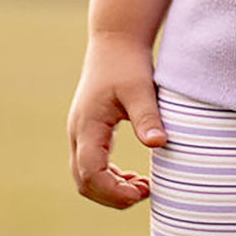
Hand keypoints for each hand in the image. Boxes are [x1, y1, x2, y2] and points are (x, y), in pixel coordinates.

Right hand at [67, 32, 168, 209]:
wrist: (115, 40)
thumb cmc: (128, 62)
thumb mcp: (140, 88)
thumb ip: (147, 116)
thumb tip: (158, 143)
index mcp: (87, 126)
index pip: (91, 174)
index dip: (114, 191)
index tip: (144, 191)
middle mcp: (78, 132)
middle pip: (84, 181)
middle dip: (112, 195)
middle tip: (146, 192)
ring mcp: (80, 132)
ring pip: (85, 176)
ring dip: (111, 188)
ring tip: (143, 187)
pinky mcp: (88, 130)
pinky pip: (91, 165)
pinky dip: (109, 177)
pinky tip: (132, 177)